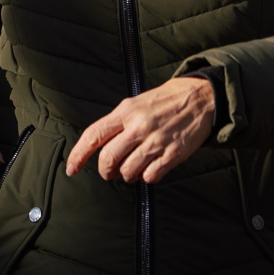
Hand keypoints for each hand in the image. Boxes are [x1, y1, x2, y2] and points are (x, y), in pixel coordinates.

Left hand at [65, 76, 214, 184]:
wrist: (201, 97)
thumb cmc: (166, 100)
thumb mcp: (137, 103)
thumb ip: (118, 123)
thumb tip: (101, 147)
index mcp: (126, 111)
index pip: (94, 135)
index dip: (79, 154)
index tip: (72, 168)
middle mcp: (139, 126)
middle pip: (108, 159)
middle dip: (106, 171)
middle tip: (111, 172)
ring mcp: (157, 141)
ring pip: (128, 171)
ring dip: (127, 175)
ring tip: (134, 167)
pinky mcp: (173, 153)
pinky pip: (150, 176)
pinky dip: (147, 177)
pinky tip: (151, 167)